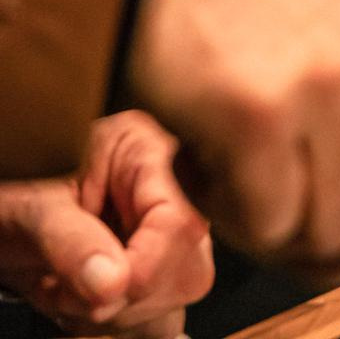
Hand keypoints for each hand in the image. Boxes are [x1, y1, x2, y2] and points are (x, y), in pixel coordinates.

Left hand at [0, 110, 212, 336]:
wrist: (3, 221)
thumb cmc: (15, 198)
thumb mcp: (32, 211)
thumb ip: (70, 239)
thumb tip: (113, 284)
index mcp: (147, 152)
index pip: (182, 219)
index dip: (147, 267)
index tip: (100, 290)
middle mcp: (172, 189)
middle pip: (188, 266)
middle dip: (126, 294)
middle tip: (68, 286)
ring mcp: (169, 231)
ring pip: (174, 298)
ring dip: (113, 311)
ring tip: (67, 287)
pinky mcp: (158, 266)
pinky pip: (156, 314)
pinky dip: (113, 319)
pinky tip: (81, 296)